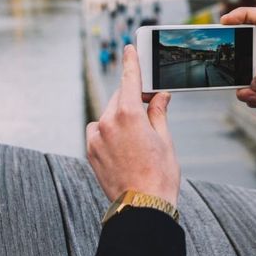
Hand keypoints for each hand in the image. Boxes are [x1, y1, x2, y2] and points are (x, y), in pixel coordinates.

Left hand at [86, 45, 179, 205]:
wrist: (142, 207)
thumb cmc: (159, 175)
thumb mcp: (165, 140)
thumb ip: (158, 113)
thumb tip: (159, 97)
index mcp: (128, 115)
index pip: (129, 79)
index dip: (131, 62)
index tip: (129, 48)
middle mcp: (107, 122)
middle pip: (119, 98)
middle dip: (132, 99)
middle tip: (150, 105)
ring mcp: (96, 138)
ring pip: (108, 115)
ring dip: (120, 117)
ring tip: (138, 137)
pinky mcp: (90, 152)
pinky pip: (98, 131)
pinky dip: (109, 131)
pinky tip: (124, 147)